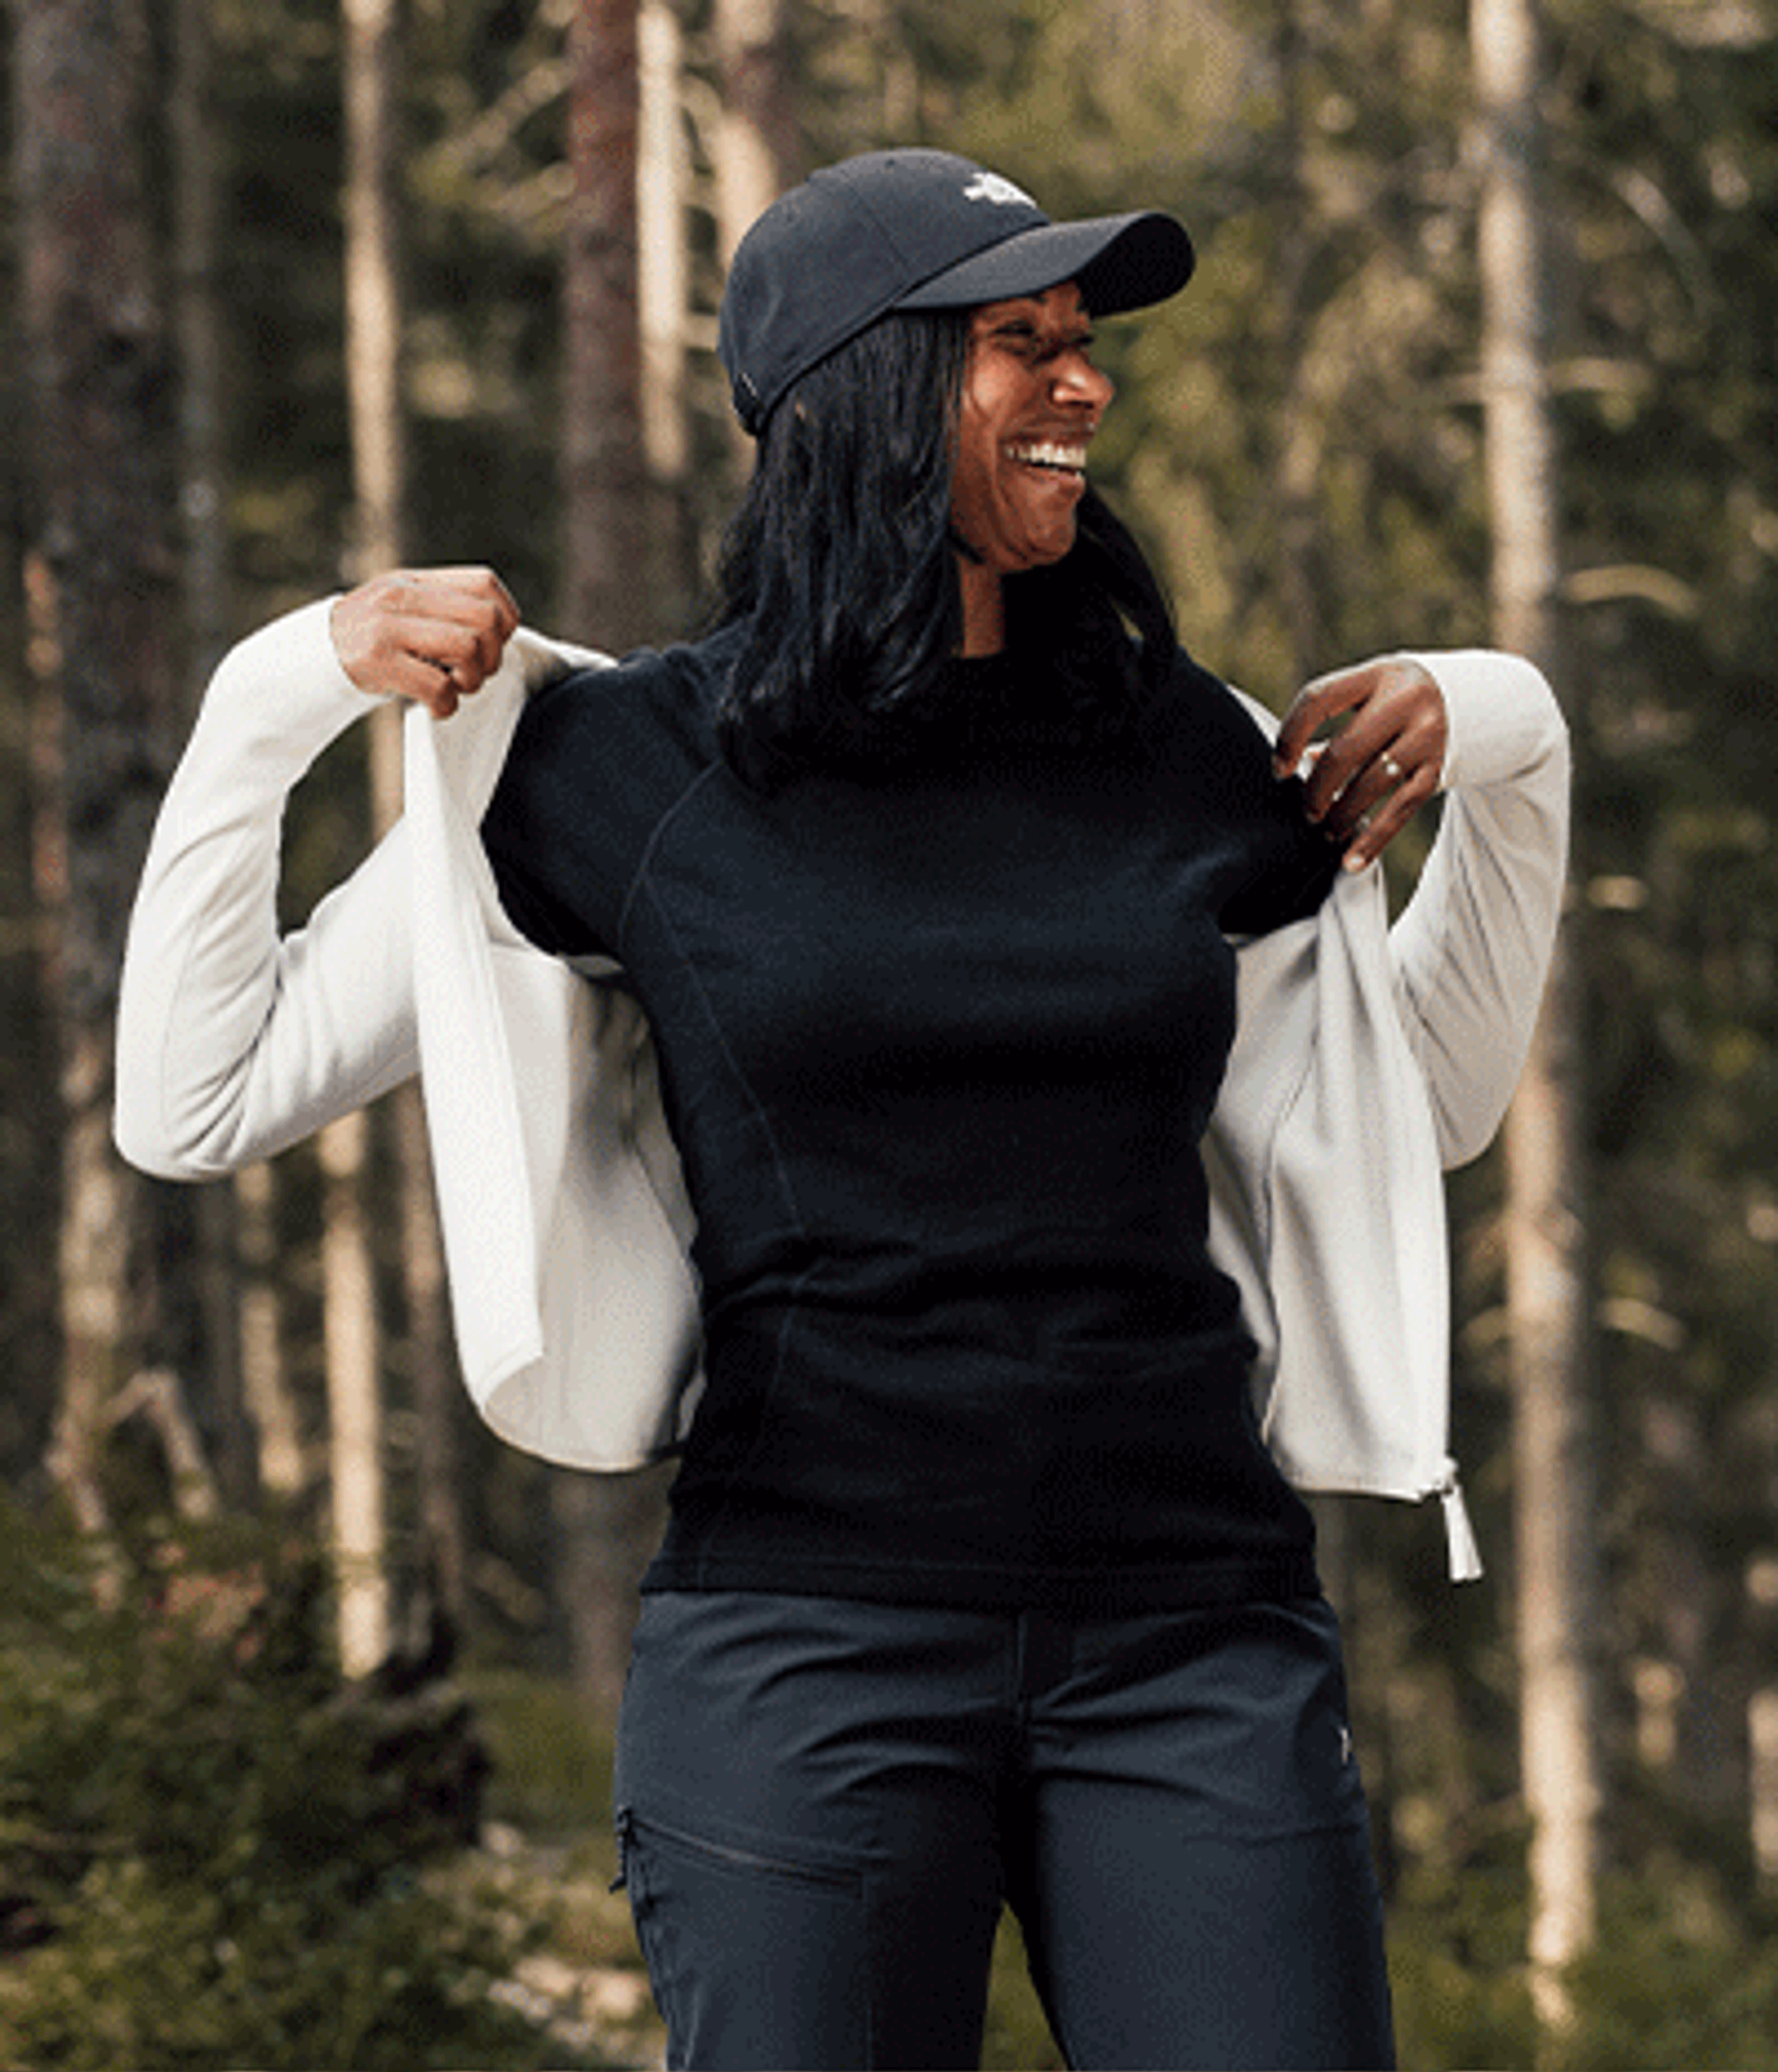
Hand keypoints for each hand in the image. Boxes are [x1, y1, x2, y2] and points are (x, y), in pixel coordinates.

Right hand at [330, 566, 520, 718]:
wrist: (312, 659)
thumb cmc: (371, 641)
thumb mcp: (402, 609)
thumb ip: (444, 609)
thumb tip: (501, 627)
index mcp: (415, 582)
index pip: (485, 584)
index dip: (504, 619)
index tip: (492, 644)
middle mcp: (401, 596)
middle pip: (485, 619)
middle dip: (492, 655)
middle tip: (474, 672)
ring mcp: (387, 626)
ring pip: (468, 648)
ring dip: (472, 680)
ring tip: (454, 687)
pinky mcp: (376, 660)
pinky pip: (438, 687)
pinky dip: (446, 705)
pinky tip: (435, 705)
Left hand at [1271, 656, 1447, 872]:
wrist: (1461, 698)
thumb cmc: (1391, 700)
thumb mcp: (1365, 695)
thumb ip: (1331, 723)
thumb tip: (1293, 766)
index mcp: (1374, 675)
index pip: (1318, 699)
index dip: (1290, 737)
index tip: (1279, 771)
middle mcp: (1404, 700)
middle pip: (1346, 750)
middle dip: (1318, 789)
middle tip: (1306, 812)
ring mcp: (1426, 734)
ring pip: (1374, 783)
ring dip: (1342, 815)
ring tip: (1325, 833)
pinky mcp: (1438, 767)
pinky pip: (1402, 809)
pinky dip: (1374, 839)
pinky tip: (1352, 861)